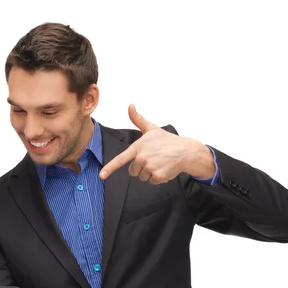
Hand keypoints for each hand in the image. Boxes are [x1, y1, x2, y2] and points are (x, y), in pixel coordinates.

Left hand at [99, 104, 214, 183]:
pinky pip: (152, 181)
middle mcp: (142, 157)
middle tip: (153, 159)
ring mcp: (150, 166)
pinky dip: (158, 178)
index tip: (102, 175)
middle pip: (133, 172)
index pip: (121, 159)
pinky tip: (165, 168)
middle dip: (141, 168)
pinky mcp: (158, 175)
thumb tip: (130, 105)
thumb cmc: (167, 140)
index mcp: (138, 147)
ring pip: (142, 177)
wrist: (186, 150)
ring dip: (150, 173)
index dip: (109, 168)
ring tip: (160, 162)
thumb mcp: (151, 129)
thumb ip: (138, 119)